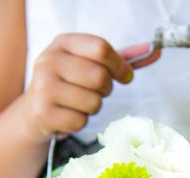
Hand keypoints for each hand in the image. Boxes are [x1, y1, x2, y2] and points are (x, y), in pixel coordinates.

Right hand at [22, 34, 158, 141]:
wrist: (35, 110)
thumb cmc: (70, 84)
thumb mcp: (89, 64)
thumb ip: (121, 58)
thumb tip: (155, 51)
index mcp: (63, 43)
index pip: (101, 49)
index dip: (119, 65)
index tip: (124, 76)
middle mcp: (49, 61)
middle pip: (99, 76)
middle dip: (106, 89)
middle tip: (96, 92)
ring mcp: (43, 87)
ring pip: (93, 102)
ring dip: (93, 107)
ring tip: (79, 103)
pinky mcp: (43, 112)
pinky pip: (80, 121)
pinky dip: (80, 122)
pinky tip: (69, 115)